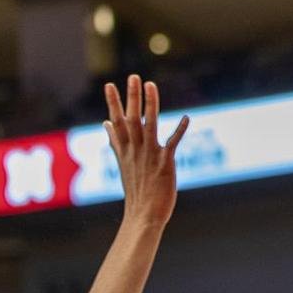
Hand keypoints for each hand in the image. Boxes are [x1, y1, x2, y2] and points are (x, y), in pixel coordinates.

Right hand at [103, 75, 189, 228]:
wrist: (143, 215)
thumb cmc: (136, 189)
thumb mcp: (122, 162)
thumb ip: (115, 141)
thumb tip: (106, 123)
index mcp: (124, 150)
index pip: (116, 122)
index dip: (113, 103)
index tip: (110, 85)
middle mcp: (134, 150)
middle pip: (130, 119)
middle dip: (131, 97)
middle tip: (132, 76)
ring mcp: (149, 155)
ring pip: (148, 124)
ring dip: (150, 105)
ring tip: (150, 85)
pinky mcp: (164, 163)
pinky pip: (172, 143)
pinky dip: (179, 130)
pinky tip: (186, 118)